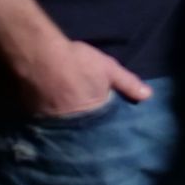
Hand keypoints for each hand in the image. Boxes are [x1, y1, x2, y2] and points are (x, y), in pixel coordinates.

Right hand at [15, 38, 150, 116]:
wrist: (40, 56)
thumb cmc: (78, 62)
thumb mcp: (109, 69)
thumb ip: (128, 83)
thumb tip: (148, 96)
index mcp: (93, 113)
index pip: (104, 125)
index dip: (107, 123)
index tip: (110, 127)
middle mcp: (73, 123)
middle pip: (83, 129)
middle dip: (88, 128)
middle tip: (89, 125)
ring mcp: (53, 123)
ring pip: (65, 128)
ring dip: (69, 126)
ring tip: (71, 123)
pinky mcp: (36, 118)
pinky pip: (48, 124)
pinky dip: (52, 121)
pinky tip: (52, 116)